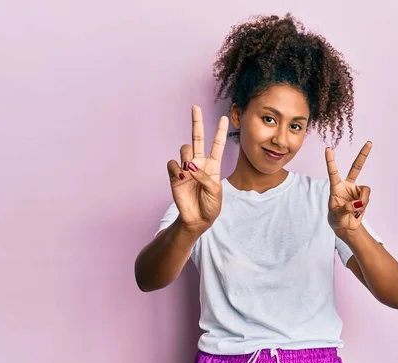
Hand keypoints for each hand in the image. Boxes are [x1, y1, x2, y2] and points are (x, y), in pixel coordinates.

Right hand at [167, 106, 228, 231]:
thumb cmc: (210, 206)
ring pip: (184, 149)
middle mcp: (199, 163)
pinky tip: (181, 177)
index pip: (217, 144)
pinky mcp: (175, 175)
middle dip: (197, 122)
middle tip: (195, 107)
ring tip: (189, 172)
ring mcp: (186, 168)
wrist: (197, 220)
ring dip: (187, 157)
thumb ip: (205, 177)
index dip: (220, 131)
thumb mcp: (215, 192)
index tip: (224, 117)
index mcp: (213, 166)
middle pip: (197, 137)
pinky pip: (173, 163)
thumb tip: (190, 167)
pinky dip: (177, 169)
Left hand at [325, 141, 372, 236]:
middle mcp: (347, 186)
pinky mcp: (364, 196)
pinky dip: (364, 205)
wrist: (346, 227)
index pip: (333, 172)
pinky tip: (359, 211)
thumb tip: (358, 202)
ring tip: (355, 211)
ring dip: (363, 202)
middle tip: (369, 142)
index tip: (328, 149)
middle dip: (363, 155)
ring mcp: (357, 190)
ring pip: (365, 191)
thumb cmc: (337, 220)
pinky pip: (367, 197)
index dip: (330, 160)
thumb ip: (346, 209)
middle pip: (356, 167)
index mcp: (335, 188)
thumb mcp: (337, 216)